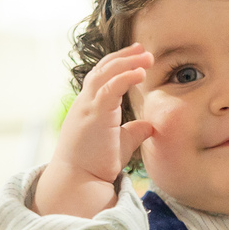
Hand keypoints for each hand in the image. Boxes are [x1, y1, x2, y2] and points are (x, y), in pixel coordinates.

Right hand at [34, 43, 155, 216]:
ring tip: (147, 56)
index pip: (102, 77)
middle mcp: (85, 103)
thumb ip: (133, 131)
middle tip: (143, 49)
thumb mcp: (120, 143)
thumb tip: (149, 125)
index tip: (137, 55)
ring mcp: (87, 107)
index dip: (118, 64)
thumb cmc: (96, 164)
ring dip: (126, 63)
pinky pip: (109, 89)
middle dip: (123, 57)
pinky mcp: (94, 115)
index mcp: (90, 106)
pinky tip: (140, 72)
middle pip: (102, 70)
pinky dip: (124, 78)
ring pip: (105, 75)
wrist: (79, 180)